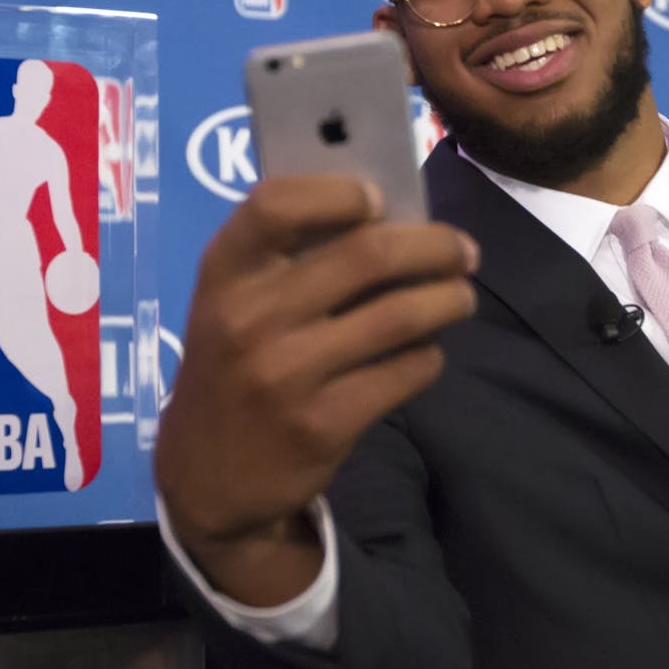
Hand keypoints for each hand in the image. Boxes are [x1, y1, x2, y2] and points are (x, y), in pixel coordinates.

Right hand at [154, 174, 477, 605]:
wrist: (204, 478)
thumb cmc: (232, 369)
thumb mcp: (232, 306)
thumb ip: (289, 260)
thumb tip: (391, 216)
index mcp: (223, 274)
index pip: (276, 204)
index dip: (338, 191)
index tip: (380, 199)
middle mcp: (250, 317)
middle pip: (368, 254)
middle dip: (435, 246)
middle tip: (463, 251)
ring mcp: (286, 374)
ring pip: (401, 314)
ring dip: (450, 299)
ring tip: (461, 297)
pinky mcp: (322, 424)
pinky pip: (405, 371)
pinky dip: (429, 355)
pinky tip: (426, 352)